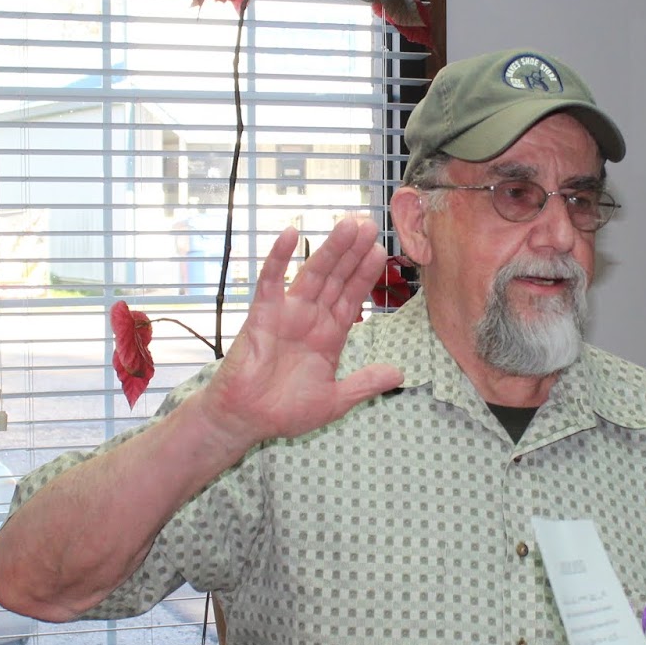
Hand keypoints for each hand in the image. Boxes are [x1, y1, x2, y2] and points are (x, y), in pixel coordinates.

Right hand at [203, 215, 404, 445]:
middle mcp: (311, 319)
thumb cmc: (285, 411)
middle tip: (369, 224)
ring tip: (348, 224)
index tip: (382, 250)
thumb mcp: (335, 400)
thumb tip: (399, 374)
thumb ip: (365, 384)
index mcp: (330, 336)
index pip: (353, 297)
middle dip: (353, 252)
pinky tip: (292, 233)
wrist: (246, 421)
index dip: (366, 274)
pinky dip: (279, 257)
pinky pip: (271, 281)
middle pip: (337, 278)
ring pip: (313, 274)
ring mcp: (287, 314)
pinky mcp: (262, 315)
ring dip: (330, 248)